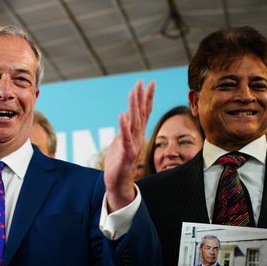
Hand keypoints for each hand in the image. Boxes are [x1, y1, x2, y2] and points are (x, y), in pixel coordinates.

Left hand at [103, 80, 154, 211]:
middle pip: (141, 114)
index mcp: (136, 134)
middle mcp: (137, 138)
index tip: (149, 83)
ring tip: (134, 92)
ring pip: (134, 123)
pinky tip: (123, 115)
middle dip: (142, 97)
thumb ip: (125, 130)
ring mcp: (133, 145)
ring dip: (134, 107)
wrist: (118, 183)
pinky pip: (125, 138)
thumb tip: (126, 116)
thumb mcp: (121, 142)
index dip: (146, 98)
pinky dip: (124, 127)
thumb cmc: (119, 163)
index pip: (144, 112)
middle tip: (144, 82)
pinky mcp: (126, 154)